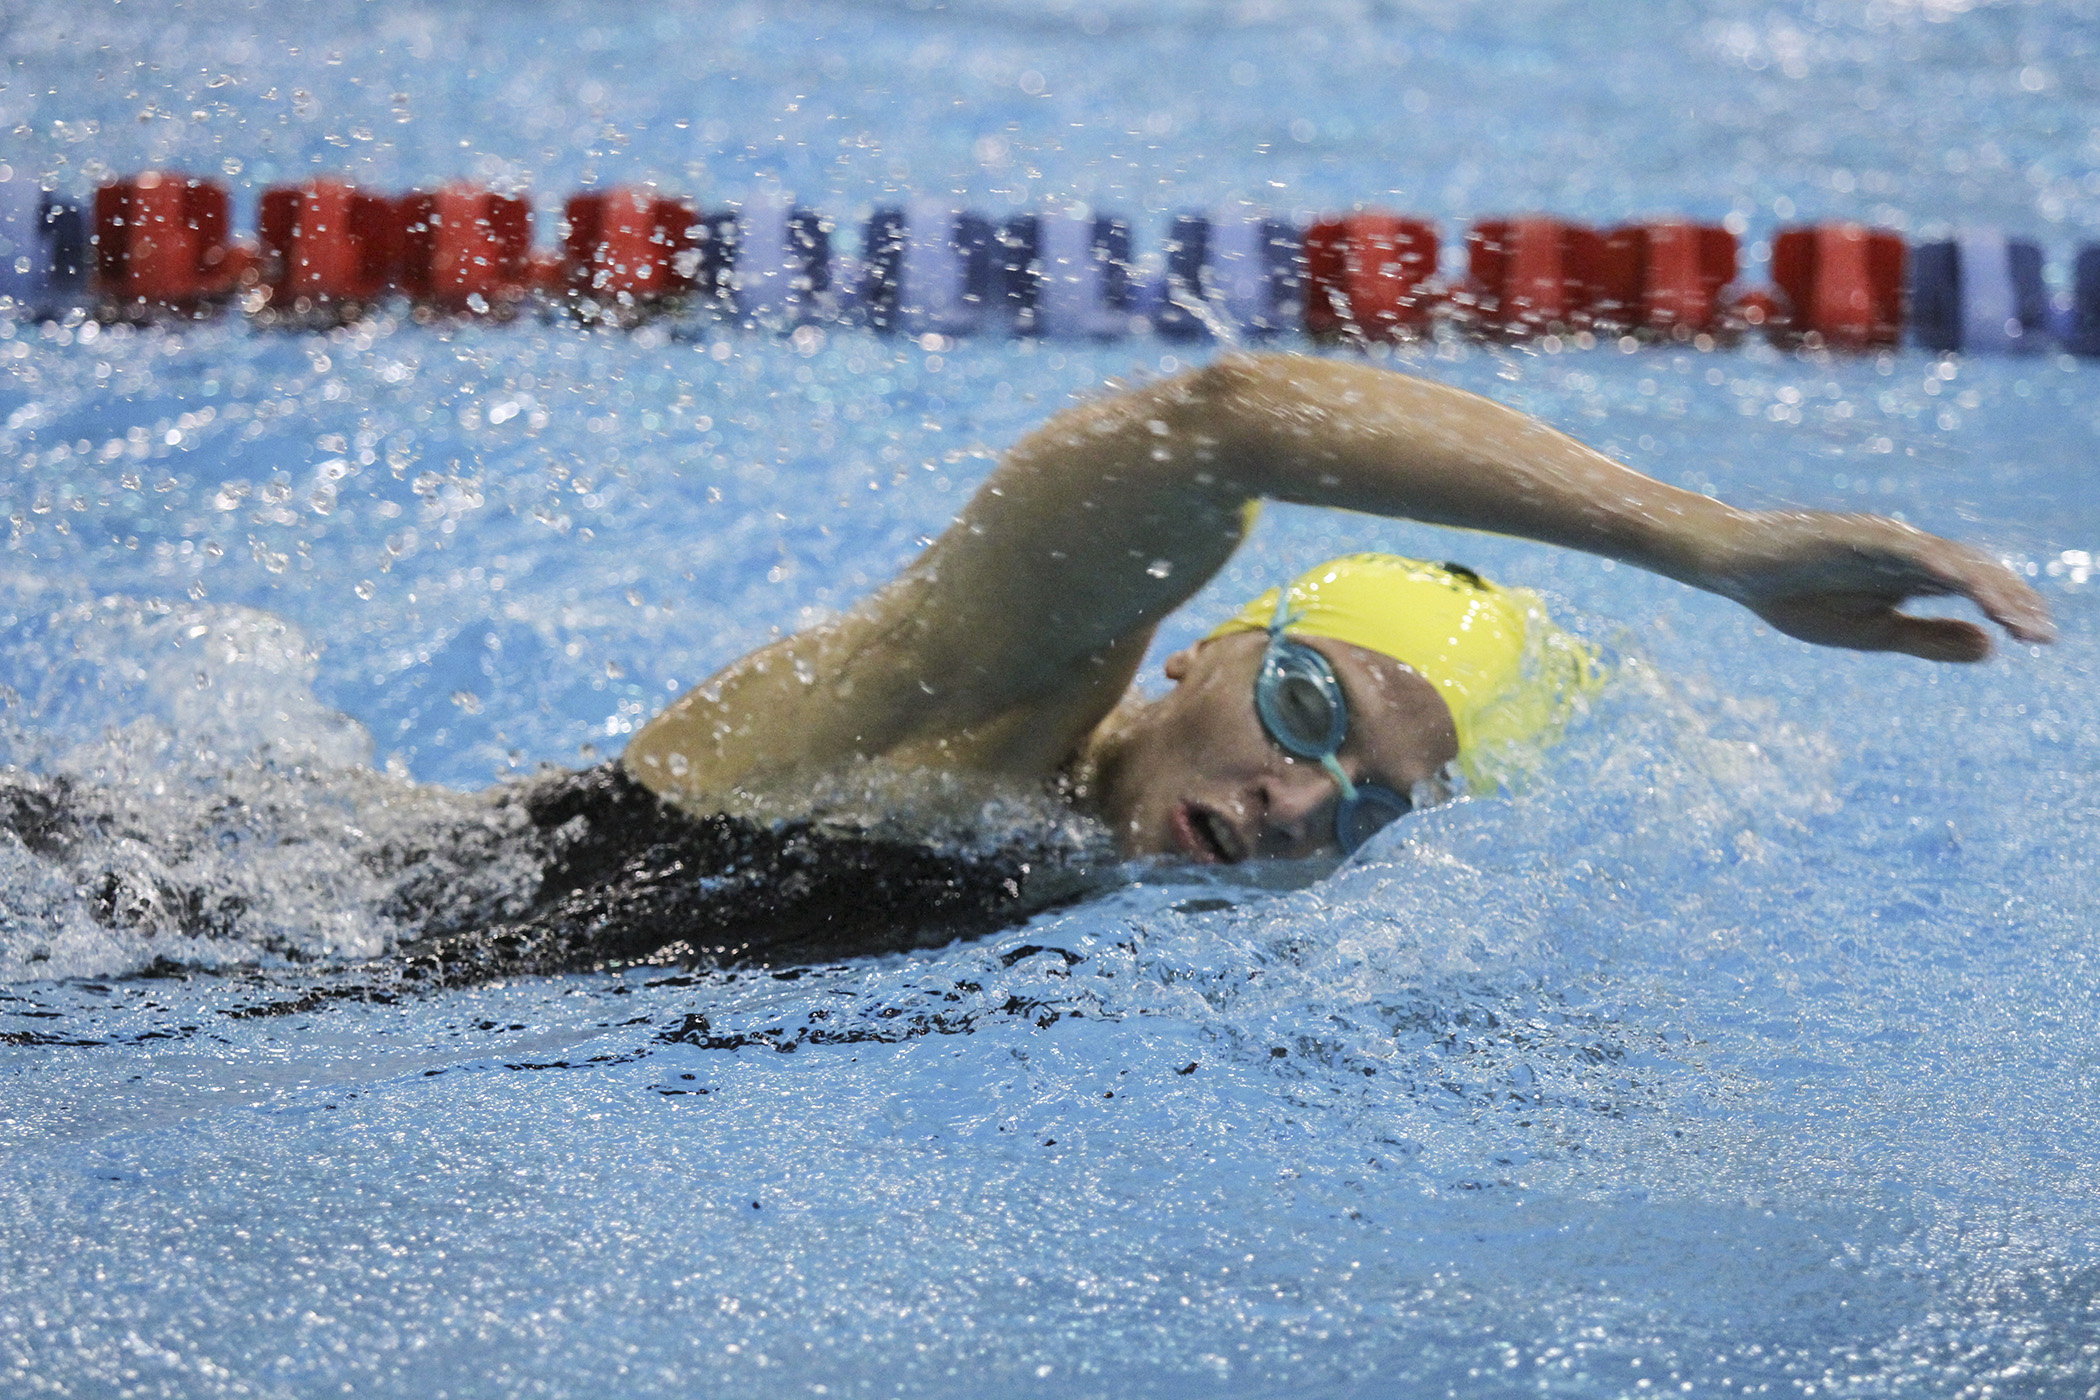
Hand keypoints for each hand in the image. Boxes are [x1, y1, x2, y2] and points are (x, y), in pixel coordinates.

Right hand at [1708, 511, 2054, 661]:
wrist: (1738, 568)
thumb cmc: (1798, 595)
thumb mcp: (1872, 632)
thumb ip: (1928, 638)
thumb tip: (1992, 648)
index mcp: (1913, 575)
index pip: (1976, 587)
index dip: (2010, 608)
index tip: (2040, 640)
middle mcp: (1908, 551)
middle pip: (1974, 570)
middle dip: (2011, 601)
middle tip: (2041, 636)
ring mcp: (1883, 540)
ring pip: (1949, 558)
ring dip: (1985, 586)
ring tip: (2014, 617)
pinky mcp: (1854, 536)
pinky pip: (1903, 548)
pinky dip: (1936, 563)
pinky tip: (1961, 582)